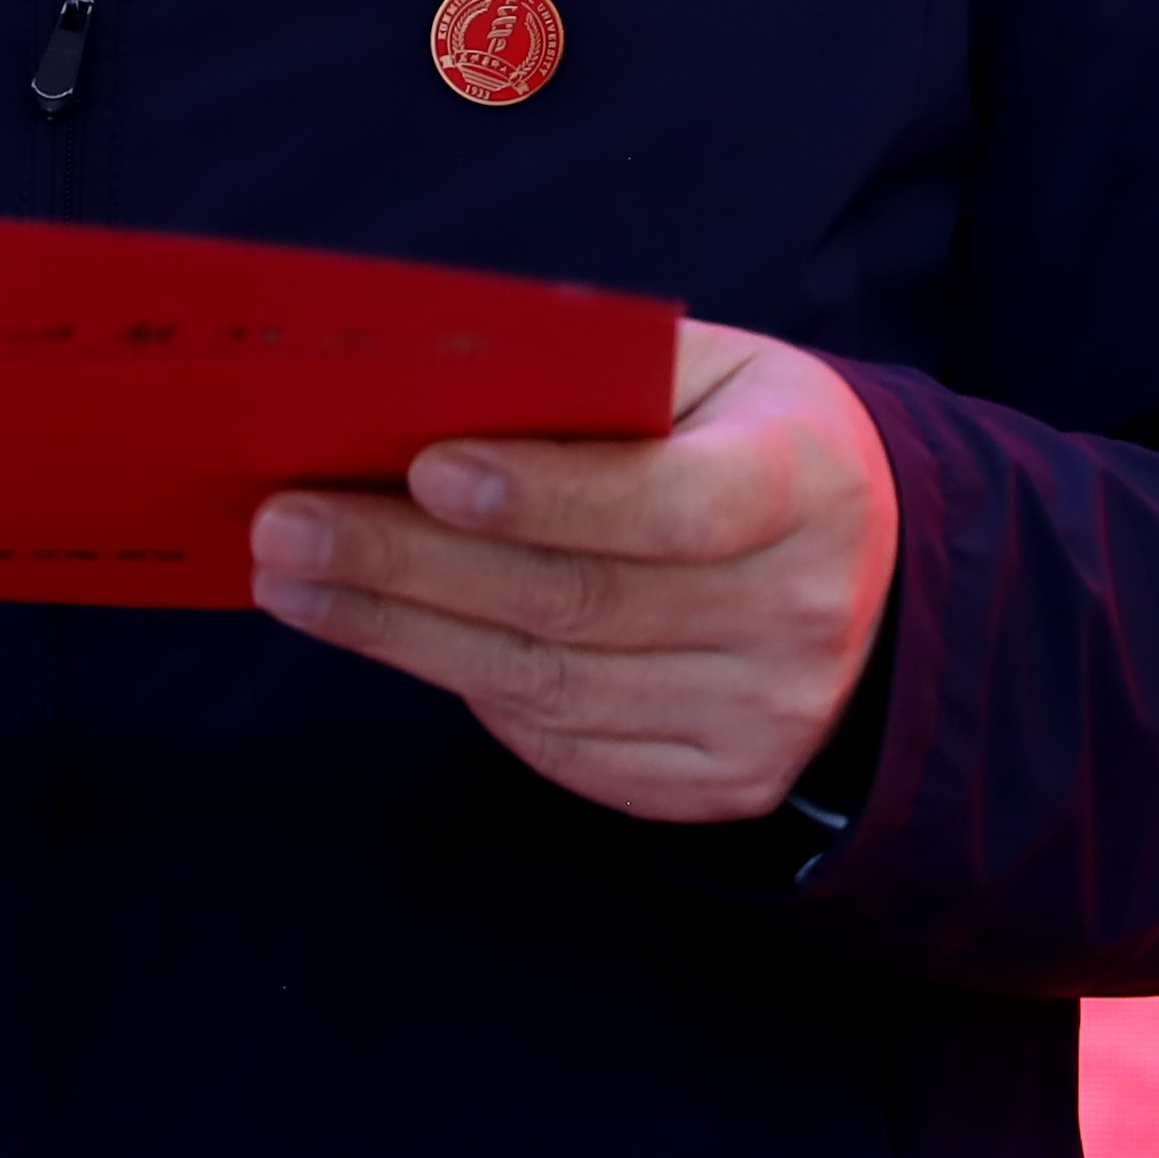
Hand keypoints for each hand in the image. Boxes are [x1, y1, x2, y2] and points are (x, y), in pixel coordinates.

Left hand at [250, 319, 899, 823]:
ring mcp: (765, 716)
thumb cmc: (751, 438)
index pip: (672, 503)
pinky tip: (388, 635)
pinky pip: (566, 751)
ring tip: (295, 581)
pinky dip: (467, 693)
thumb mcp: (710, 373)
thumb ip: (592, 376)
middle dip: (409, 563)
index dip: (548, 493)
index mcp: (808, 481)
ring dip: (400, 634)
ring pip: (551, 688)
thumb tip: (421, 395)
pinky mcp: (723, 785)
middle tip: (284, 526)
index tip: (425, 468)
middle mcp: (800, 612)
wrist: (874, 569)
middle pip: (579, 602)